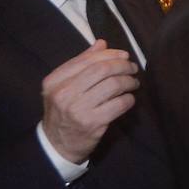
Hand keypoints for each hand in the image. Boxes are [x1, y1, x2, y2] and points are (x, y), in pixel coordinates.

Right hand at [40, 41, 139, 164]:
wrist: (57, 145)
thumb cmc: (63, 112)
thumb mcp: (63, 87)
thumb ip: (81, 64)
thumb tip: (102, 43)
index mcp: (54, 80)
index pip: (86, 60)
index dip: (109, 54)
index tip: (124, 55)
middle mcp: (63, 93)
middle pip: (101, 70)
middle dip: (122, 66)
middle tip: (132, 68)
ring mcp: (77, 109)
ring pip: (112, 85)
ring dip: (128, 81)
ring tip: (133, 82)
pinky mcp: (92, 123)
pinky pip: (118, 104)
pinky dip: (128, 99)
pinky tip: (129, 98)